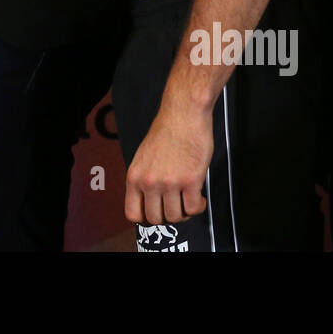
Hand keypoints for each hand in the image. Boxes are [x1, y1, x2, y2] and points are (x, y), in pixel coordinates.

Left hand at [124, 93, 212, 225]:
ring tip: (189, 200)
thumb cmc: (166, 132)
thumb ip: (144, 180)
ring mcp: (169, 183)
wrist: (183, 114)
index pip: (133, 214)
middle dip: (168, 216)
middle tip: (177, 205)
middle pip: (156, 219)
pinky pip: (194, 209)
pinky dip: (199, 207)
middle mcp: (149, 182)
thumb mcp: (143, 157)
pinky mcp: (191, 180)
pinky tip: (199, 197)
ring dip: (185, 213)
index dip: (146, 218)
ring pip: (176, 217)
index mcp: (134, 176)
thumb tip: (150, 203)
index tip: (157, 212)